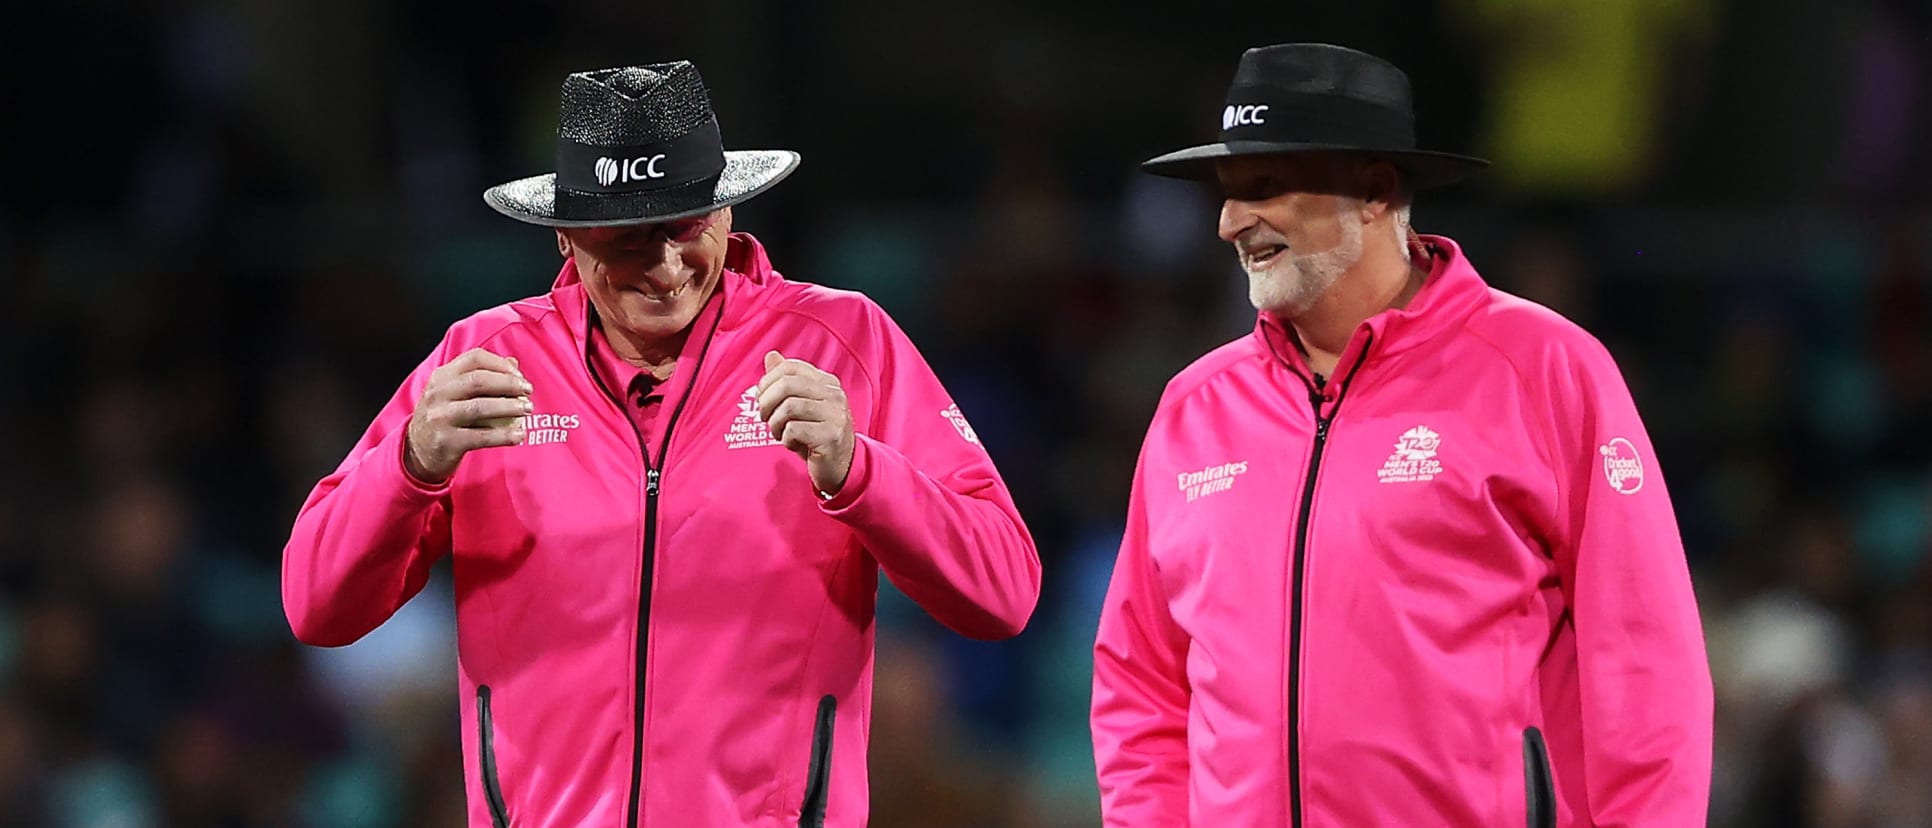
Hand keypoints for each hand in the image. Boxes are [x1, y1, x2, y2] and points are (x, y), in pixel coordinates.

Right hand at [404, 348, 532, 483]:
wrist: (417, 451)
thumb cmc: (443, 417)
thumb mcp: (453, 392)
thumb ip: (481, 376)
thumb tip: (513, 363)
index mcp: (441, 376)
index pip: (474, 359)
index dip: (501, 364)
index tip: (519, 374)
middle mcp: (438, 394)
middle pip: (479, 381)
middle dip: (509, 384)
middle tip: (528, 391)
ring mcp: (440, 417)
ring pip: (481, 407)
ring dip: (510, 407)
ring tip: (527, 409)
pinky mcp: (447, 441)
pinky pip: (482, 437)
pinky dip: (505, 435)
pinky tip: (520, 435)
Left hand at [756, 350, 854, 494]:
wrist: (841, 466)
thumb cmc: (815, 434)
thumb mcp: (800, 405)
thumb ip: (786, 381)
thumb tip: (771, 355)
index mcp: (827, 382)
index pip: (791, 368)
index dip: (768, 381)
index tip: (762, 397)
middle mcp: (834, 394)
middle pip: (787, 385)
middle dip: (767, 402)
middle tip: (765, 417)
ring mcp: (835, 415)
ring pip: (788, 408)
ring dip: (775, 424)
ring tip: (779, 433)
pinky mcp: (831, 436)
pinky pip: (794, 430)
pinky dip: (785, 439)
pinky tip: (792, 444)